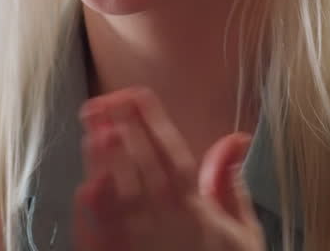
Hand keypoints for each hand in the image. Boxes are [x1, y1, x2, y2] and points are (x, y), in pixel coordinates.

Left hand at [74, 88, 265, 250]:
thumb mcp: (244, 232)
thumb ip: (230, 183)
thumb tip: (235, 138)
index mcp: (199, 213)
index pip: (172, 156)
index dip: (152, 122)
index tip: (135, 94)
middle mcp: (170, 225)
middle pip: (142, 169)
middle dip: (122, 131)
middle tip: (102, 101)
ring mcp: (145, 245)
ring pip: (121, 196)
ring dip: (105, 161)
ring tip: (92, 129)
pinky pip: (105, 236)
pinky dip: (95, 212)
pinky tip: (84, 186)